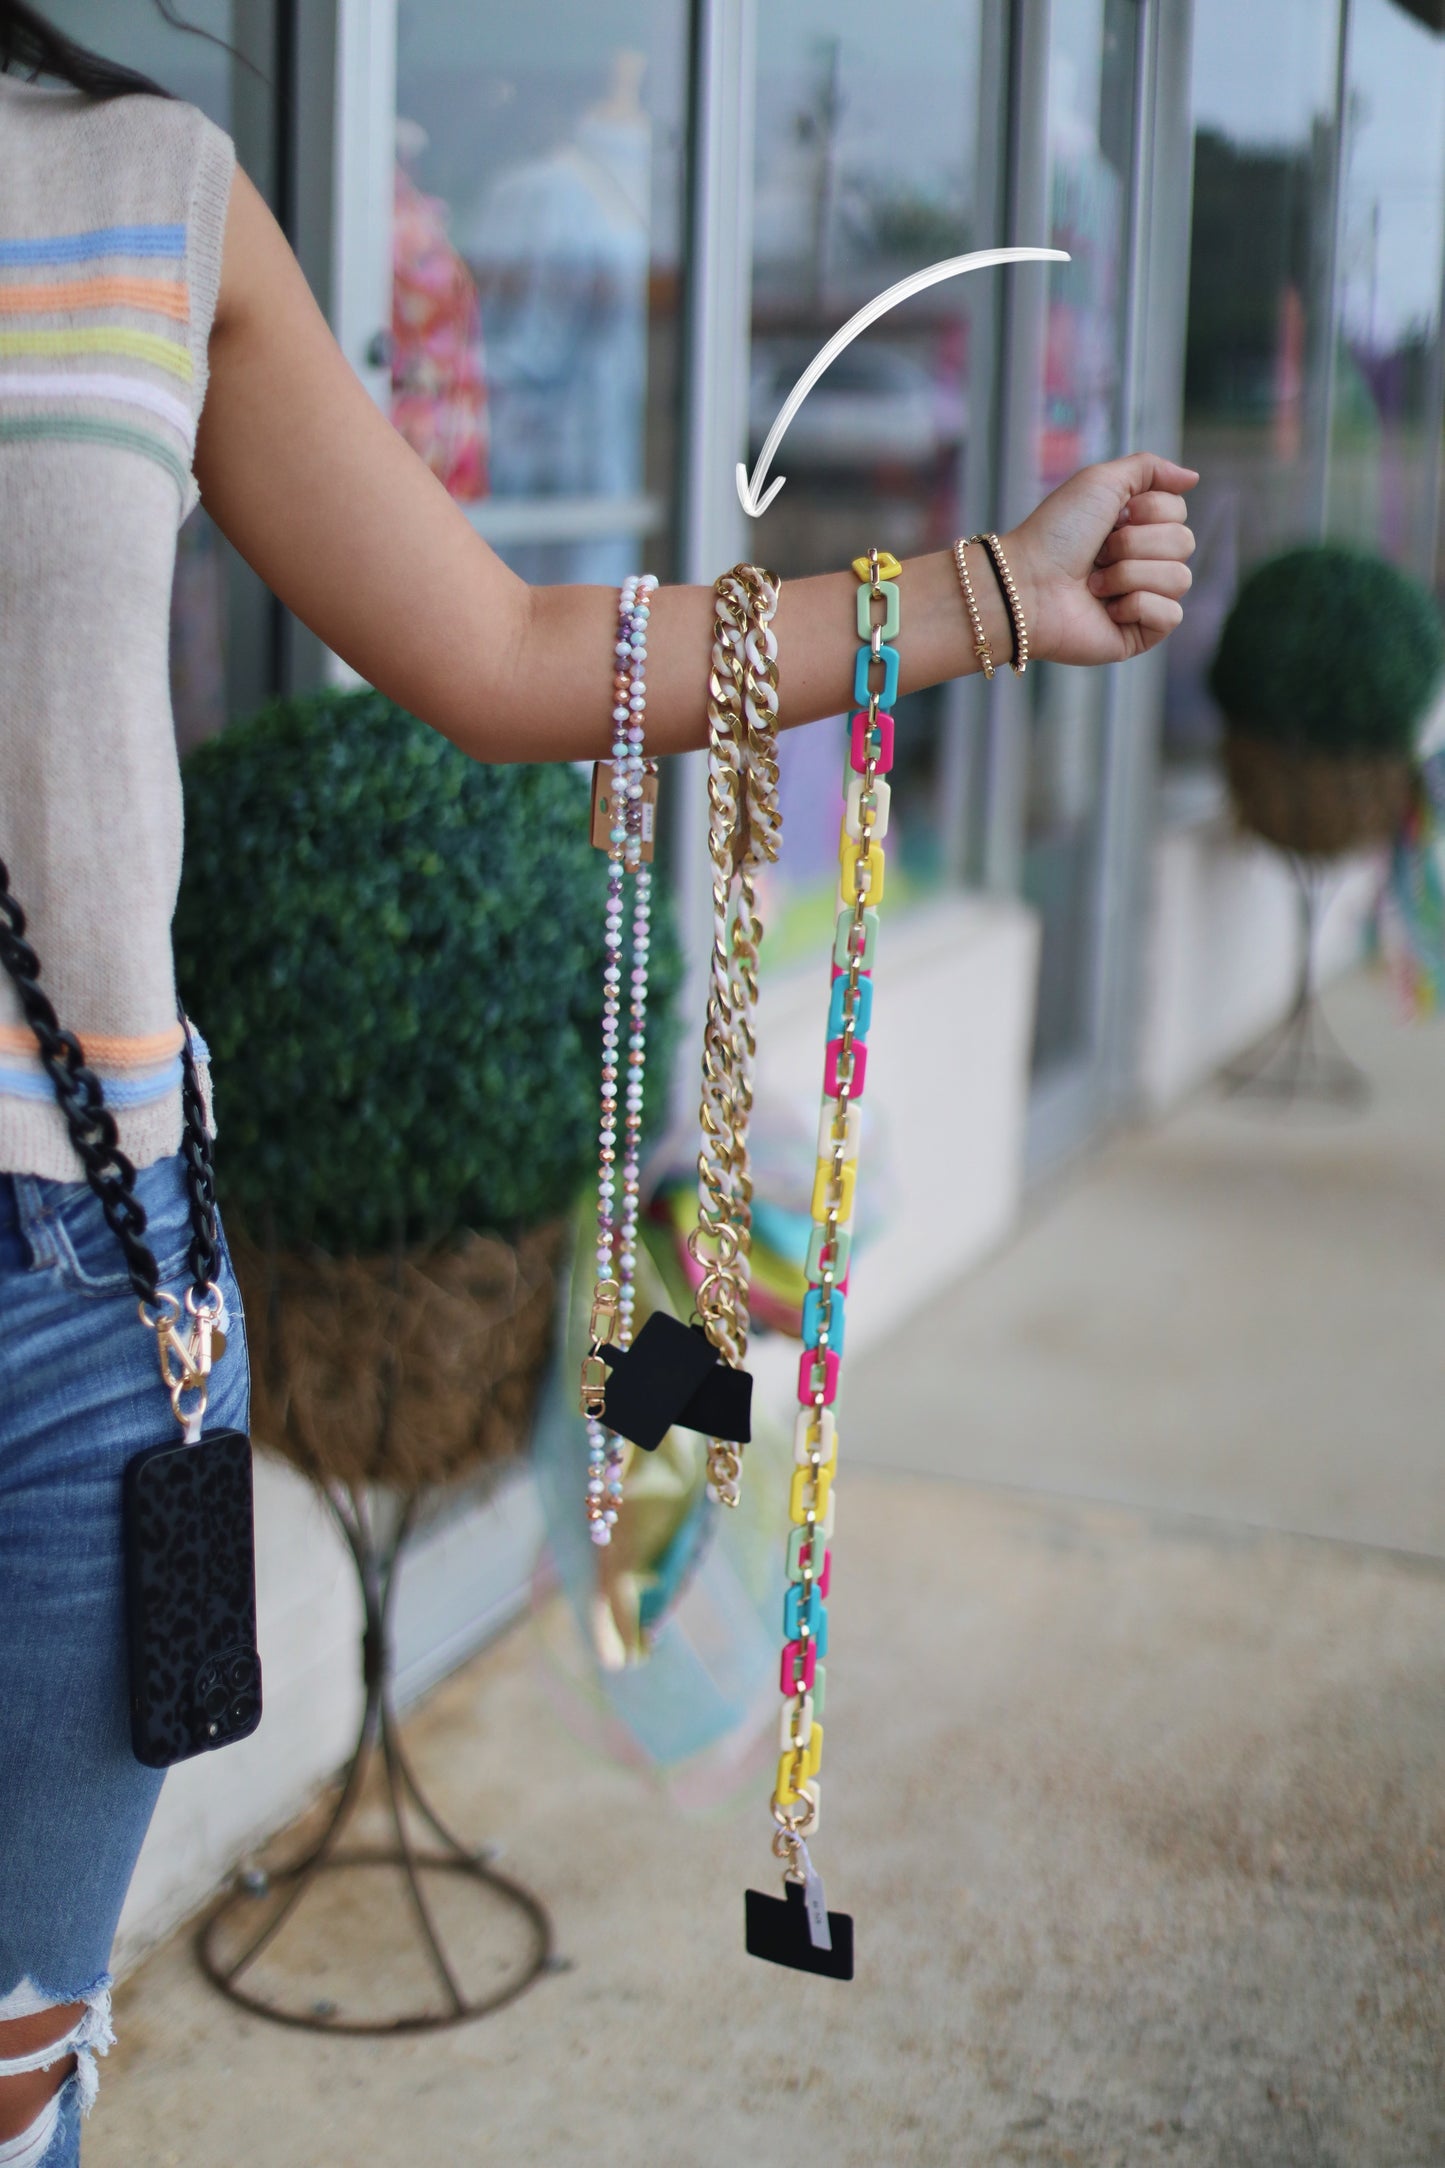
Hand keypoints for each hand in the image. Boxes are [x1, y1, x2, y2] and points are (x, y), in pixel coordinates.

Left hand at [1002, 452, 1198, 667]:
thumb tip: (1193, 478)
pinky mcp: (1139, 634)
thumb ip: (1148, 468)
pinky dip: (1137, 605)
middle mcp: (1144, 562)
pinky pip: (1172, 615)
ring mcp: (1144, 599)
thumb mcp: (1101, 482)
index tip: (1111, 519)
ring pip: (1180, 578)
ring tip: (1093, 583)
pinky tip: (1107, 610)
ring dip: (1129, 574)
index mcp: (1137, 527)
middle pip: (1184, 542)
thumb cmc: (1056, 533)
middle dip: (1135, 544)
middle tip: (1097, 553)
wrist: (1026, 584)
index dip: (1148, 511)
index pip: (1179, 512)